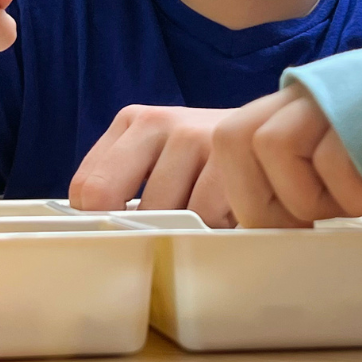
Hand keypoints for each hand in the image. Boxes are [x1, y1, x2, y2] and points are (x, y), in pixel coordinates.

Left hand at [70, 105, 234, 226]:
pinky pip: (207, 219)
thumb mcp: (160, 159)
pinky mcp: (232, 156)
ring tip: (205, 220)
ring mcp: (197, 135)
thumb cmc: (208, 160)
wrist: (275, 131)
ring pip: (166, 218)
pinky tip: (229, 215)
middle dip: (142, 231)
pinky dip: (217, 230)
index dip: (101, 223)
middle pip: (119, 207)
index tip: (121, 236)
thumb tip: (97, 240)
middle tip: (165, 236)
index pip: (87, 189)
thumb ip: (124, 186)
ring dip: (185, 233)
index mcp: (133, 121)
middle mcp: (159, 122)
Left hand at [210, 84, 361, 226]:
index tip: (291, 231)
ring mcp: (333, 92)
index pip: (228, 146)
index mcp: (291, 106)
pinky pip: (334, 161)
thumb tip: (275, 241)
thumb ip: (307, 180)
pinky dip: (360, 196)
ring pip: (273, 148)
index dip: (248, 198)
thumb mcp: (347, 158)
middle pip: (233, 141)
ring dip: (315, 197)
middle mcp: (302, 92)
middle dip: (266, 202)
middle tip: (317, 225)